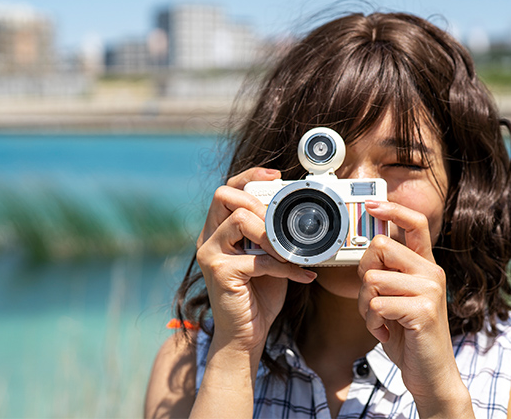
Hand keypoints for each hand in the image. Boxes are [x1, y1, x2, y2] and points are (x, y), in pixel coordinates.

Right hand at [196, 167, 316, 352]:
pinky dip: (284, 267)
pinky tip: (302, 276)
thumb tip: (298, 214)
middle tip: (279, 224)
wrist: (246, 334)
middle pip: (224, 196)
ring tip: (289, 253)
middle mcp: (208, 238)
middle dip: (257, 202)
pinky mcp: (219, 273)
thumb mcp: (268, 257)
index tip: (275, 176)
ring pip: (239, 221)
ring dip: (271, 235)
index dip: (249, 177)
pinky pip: (257, 259)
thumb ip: (273, 235)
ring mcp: (210, 254)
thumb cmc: (258, 295)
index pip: (227, 190)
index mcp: (218, 230)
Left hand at [357, 200, 472, 416]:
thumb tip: (368, 248)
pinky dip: (372, 322)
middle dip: (364, 275)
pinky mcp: (423, 310)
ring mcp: (430, 290)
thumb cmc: (408, 334)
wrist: (430, 374)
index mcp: (425, 265)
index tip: (371, 205)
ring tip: (380, 321)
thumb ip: (387, 273)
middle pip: (380, 247)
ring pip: (372, 279)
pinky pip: (377, 304)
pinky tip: (385, 332)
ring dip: (365, 305)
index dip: (392, 210)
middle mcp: (431, 272)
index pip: (415, 224)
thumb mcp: (396, 297)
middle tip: (372, 300)